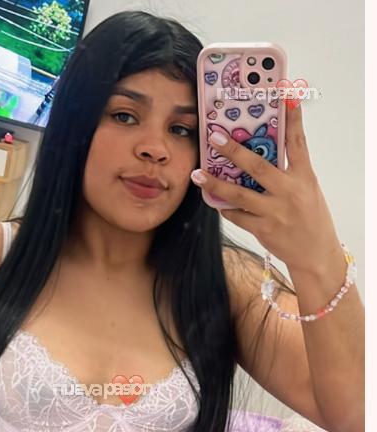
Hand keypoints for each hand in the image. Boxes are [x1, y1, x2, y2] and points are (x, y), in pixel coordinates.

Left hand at [190, 101, 342, 273]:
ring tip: (198, 174)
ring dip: (216, 184)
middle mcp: (289, 191)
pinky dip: (226, 208)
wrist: (315, 254)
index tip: (284, 96)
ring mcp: (274, 211)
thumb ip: (288, 172)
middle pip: (258, 166)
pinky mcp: (263, 229)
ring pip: (239, 195)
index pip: (297, 143)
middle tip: (215, 137)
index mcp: (303, 177)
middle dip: (234, 151)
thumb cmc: (311, 218)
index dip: (292, 119)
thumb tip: (262, 155)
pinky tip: (216, 202)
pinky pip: (237, 216)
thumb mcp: (307, 189)